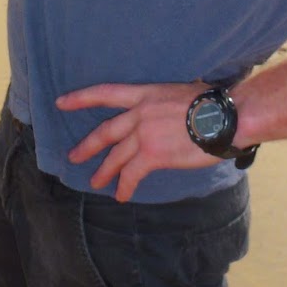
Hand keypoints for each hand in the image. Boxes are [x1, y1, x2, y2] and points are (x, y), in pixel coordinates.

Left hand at [56, 81, 214, 201]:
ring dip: (104, 171)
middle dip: (87, 145)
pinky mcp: (153, 155)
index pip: (105, 93)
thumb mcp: (181, 91)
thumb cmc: (213, 103)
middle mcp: (139, 112)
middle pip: (105, 131)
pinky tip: (121, 195)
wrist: (225, 117)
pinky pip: (131, 174)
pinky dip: (124, 186)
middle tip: (74, 156)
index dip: (81, 97)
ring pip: (115, 156)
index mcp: (145, 94)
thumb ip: (165, 101)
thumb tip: (167, 108)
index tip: (61, 102)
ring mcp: (144, 134)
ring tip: (96, 182)